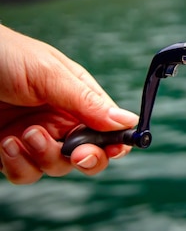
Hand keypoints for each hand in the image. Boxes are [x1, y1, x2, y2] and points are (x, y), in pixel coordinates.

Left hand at [0, 25, 137, 184]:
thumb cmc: (4, 55)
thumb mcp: (50, 73)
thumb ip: (87, 101)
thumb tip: (128, 121)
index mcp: (79, 99)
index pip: (109, 129)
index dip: (116, 142)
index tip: (113, 149)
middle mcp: (61, 122)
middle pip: (89, 156)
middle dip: (86, 158)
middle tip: (76, 153)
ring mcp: (35, 139)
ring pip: (57, 168)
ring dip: (45, 157)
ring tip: (25, 134)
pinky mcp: (8, 154)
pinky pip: (25, 174)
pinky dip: (18, 165)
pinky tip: (6, 143)